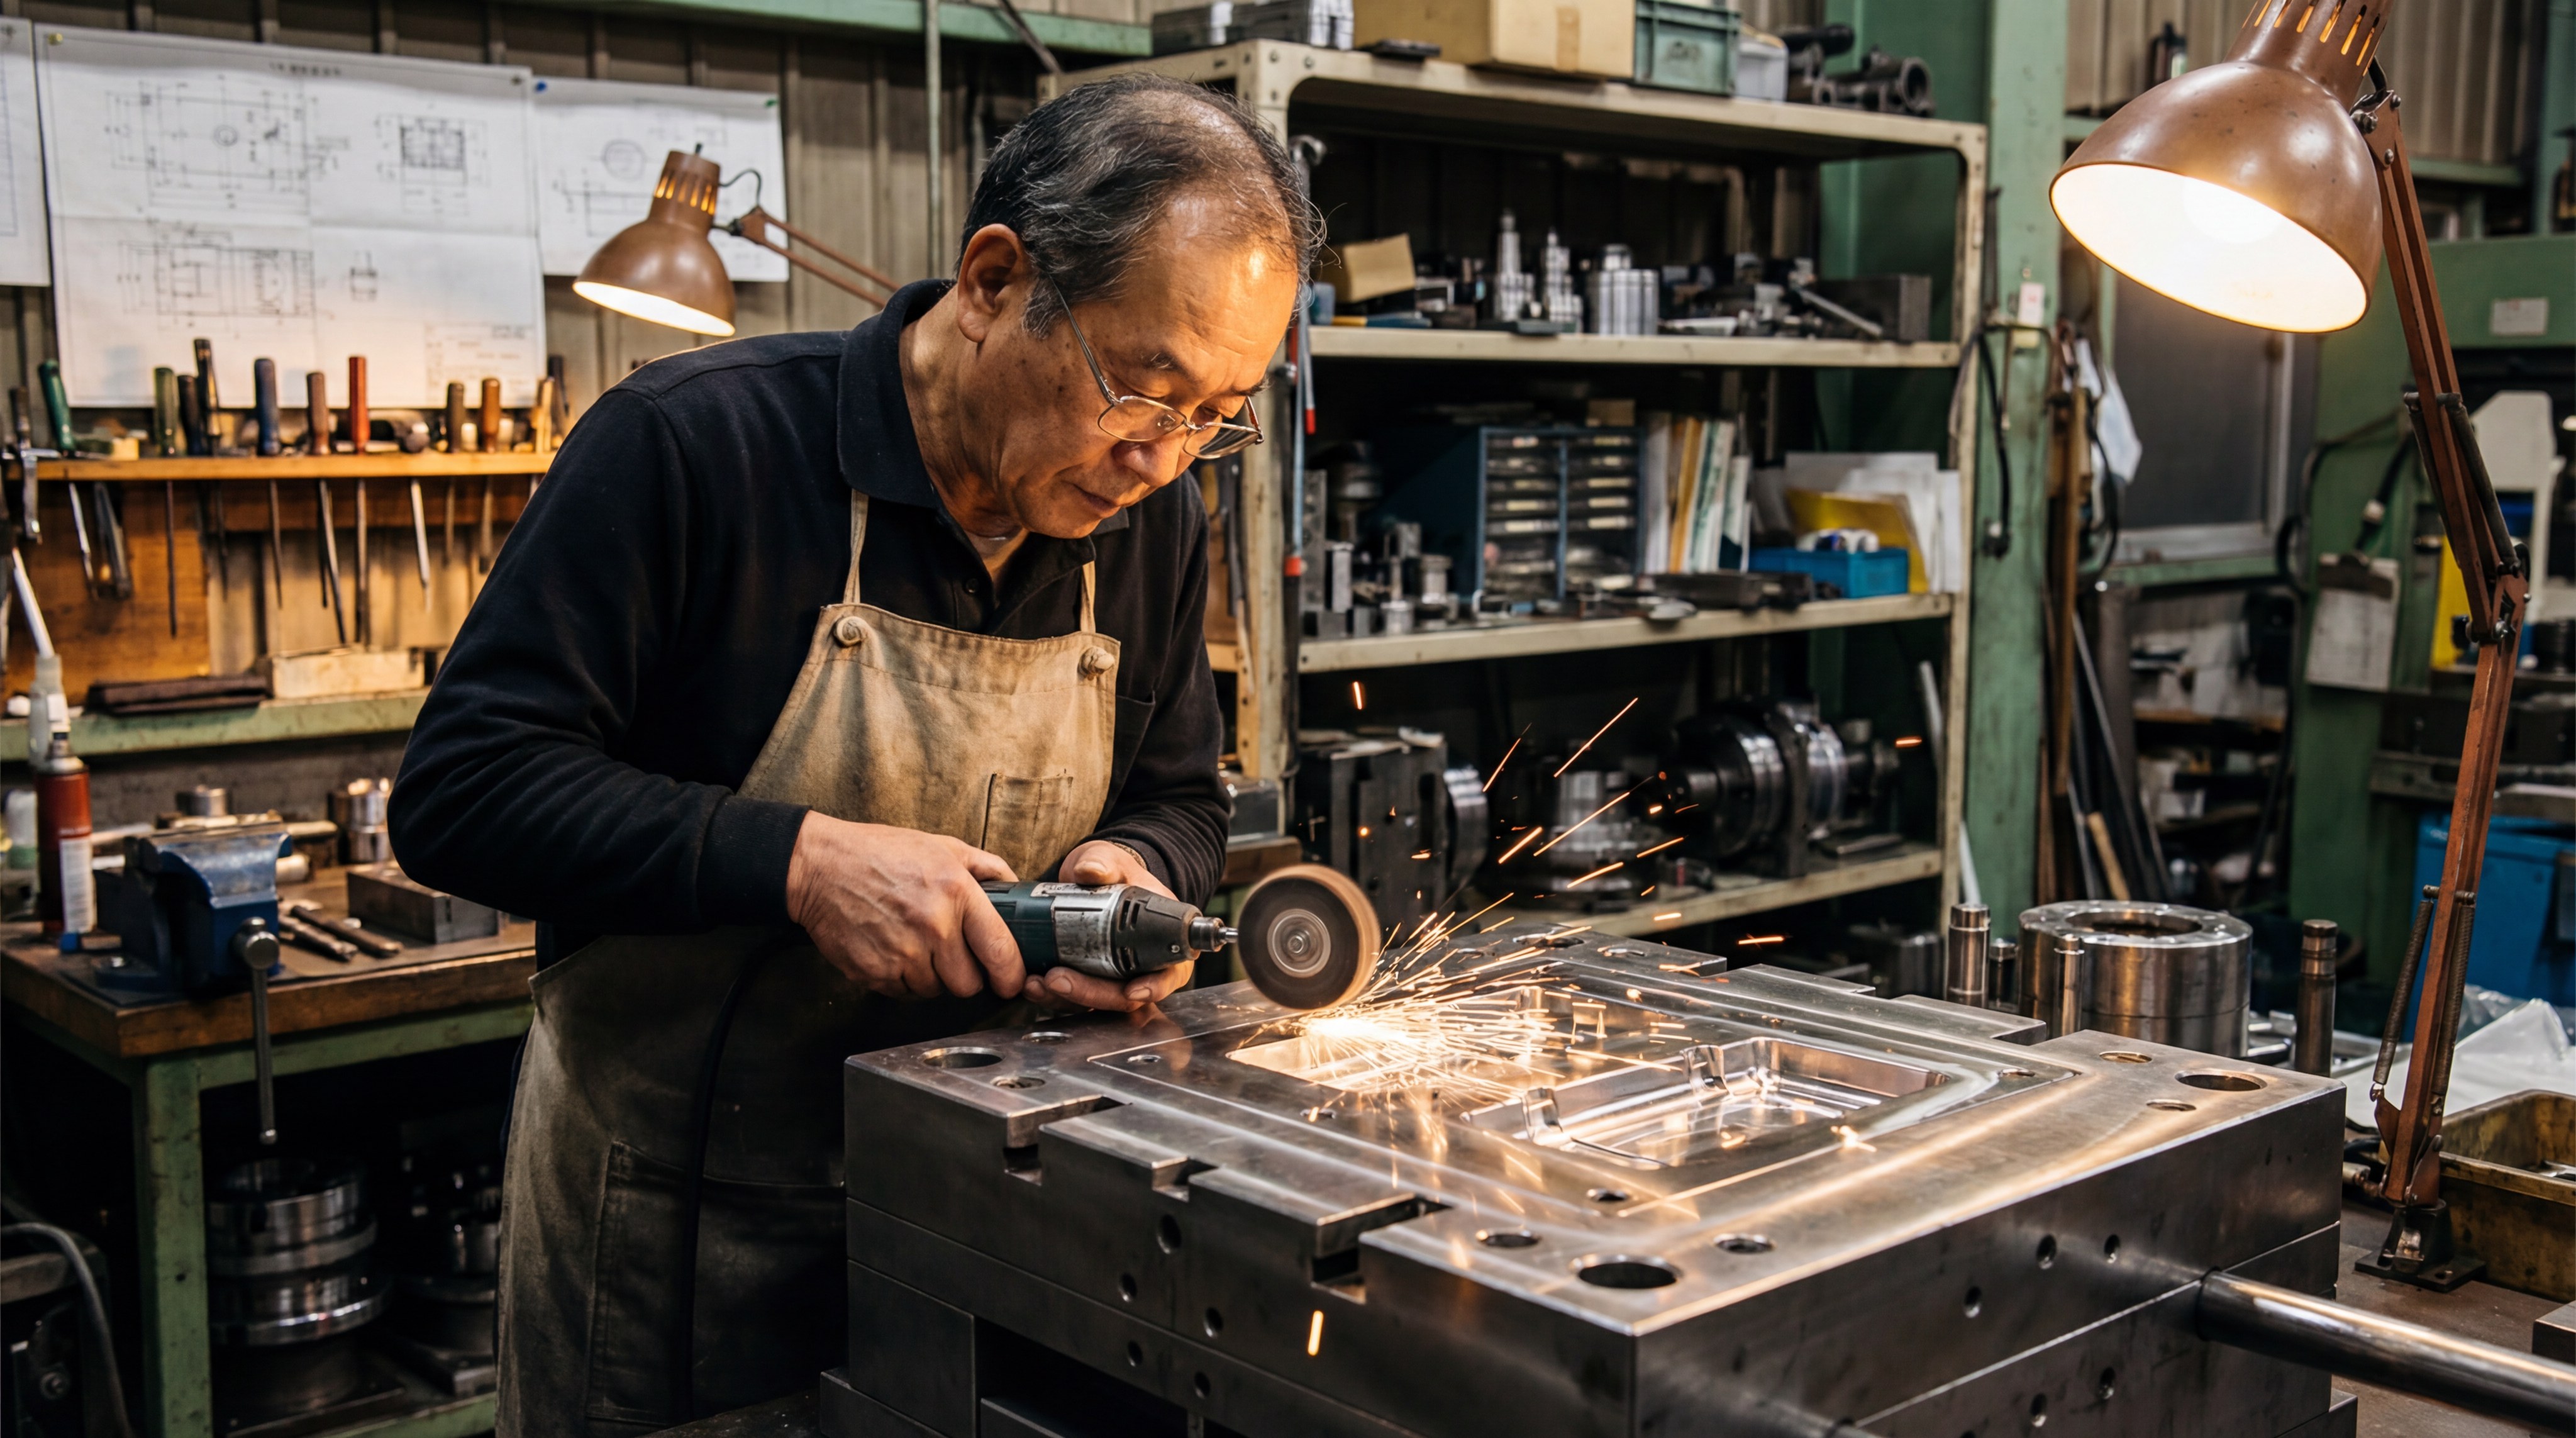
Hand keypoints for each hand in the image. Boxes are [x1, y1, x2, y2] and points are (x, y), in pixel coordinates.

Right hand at [784, 814, 1024, 999]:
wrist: (821, 866)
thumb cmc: (879, 853)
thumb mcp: (941, 846)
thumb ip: (986, 867)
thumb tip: (1016, 887)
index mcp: (956, 893)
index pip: (1000, 951)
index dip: (1011, 976)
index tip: (1011, 981)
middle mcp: (933, 927)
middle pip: (969, 984)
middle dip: (966, 975)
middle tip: (954, 956)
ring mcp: (903, 953)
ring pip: (936, 991)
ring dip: (932, 977)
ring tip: (917, 945)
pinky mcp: (875, 973)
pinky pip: (905, 993)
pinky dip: (904, 979)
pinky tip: (895, 951)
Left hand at [1030, 840, 1192, 1013]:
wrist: (1093, 878)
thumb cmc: (1114, 872)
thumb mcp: (1109, 860)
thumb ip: (1102, 862)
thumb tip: (1091, 870)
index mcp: (1164, 939)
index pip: (1169, 972)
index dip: (1154, 987)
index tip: (1132, 990)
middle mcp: (1144, 965)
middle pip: (1124, 995)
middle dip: (1091, 993)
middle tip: (1058, 979)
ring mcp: (1115, 976)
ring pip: (1096, 1002)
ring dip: (1066, 998)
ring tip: (1038, 983)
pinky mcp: (1090, 980)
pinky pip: (1075, 998)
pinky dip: (1054, 996)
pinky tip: (1034, 984)